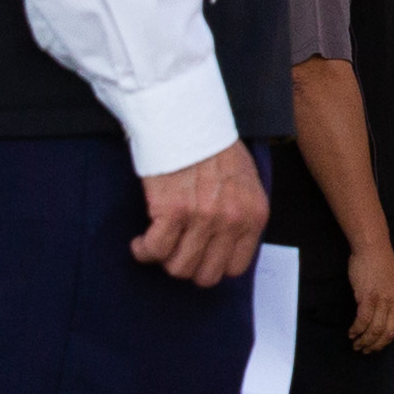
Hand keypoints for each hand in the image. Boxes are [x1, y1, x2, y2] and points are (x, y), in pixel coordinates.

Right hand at [132, 145, 264, 286]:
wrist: (187, 118)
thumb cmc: (212, 146)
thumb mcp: (245, 181)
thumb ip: (240, 214)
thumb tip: (225, 245)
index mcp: (253, 215)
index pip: (235, 268)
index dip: (211, 264)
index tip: (197, 255)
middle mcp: (231, 220)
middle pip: (206, 275)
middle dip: (187, 266)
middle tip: (174, 250)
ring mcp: (203, 217)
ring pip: (179, 267)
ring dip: (163, 260)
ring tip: (156, 244)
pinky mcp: (172, 211)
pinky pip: (155, 250)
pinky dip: (143, 251)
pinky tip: (140, 242)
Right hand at [349, 256, 393, 355]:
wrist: (372, 247)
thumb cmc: (380, 262)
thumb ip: (392, 298)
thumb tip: (384, 313)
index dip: (387, 339)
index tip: (378, 345)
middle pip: (388, 332)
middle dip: (376, 345)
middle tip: (365, 350)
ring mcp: (383, 300)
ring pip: (375, 330)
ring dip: (364, 340)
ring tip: (356, 345)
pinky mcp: (368, 298)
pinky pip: (363, 321)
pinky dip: (356, 330)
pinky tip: (351, 333)